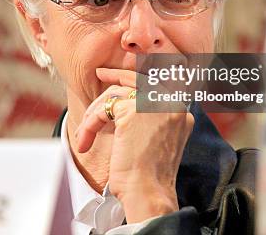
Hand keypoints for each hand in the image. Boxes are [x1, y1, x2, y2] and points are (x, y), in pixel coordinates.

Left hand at [75, 67, 194, 222]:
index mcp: (181, 112)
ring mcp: (153, 104)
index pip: (155, 85)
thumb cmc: (149, 176)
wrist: (148, 192)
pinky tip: (84, 141)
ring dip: (95, 113)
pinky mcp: (133, 110)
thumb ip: (151, 119)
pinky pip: (103, 110)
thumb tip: (127, 104)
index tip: (116, 76)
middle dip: (116, 75)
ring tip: (85, 131)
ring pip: (116, 95)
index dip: (134, 78)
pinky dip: (90, 125)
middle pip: (137, 81)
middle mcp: (171, 103)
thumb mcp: (158, 141)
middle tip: (100, 73)